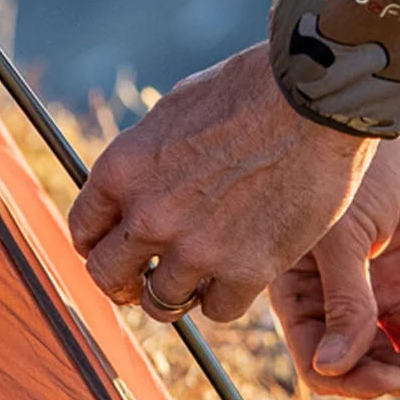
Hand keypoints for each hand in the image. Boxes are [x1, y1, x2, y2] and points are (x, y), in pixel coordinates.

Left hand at [68, 44, 373, 323]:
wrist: (315, 98)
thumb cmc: (252, 90)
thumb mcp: (176, 111)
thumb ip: (148, 160)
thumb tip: (136, 188)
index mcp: (123, 170)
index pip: (84, 231)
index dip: (96, 245)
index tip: (114, 250)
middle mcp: (149, 215)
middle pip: (108, 277)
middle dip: (123, 282)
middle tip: (142, 282)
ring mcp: (197, 248)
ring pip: (162, 302)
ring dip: (177, 294)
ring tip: (197, 279)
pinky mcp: (247, 270)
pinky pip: (218, 309)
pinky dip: (226, 296)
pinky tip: (240, 273)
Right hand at [271, 117, 399, 398]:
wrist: (394, 98)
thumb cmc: (349, 160)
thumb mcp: (339, 237)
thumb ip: (343, 304)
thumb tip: (331, 371)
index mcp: (305, 290)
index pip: (323, 360)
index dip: (358, 379)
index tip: (396, 378)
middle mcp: (344, 291)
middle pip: (375, 358)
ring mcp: (388, 275)